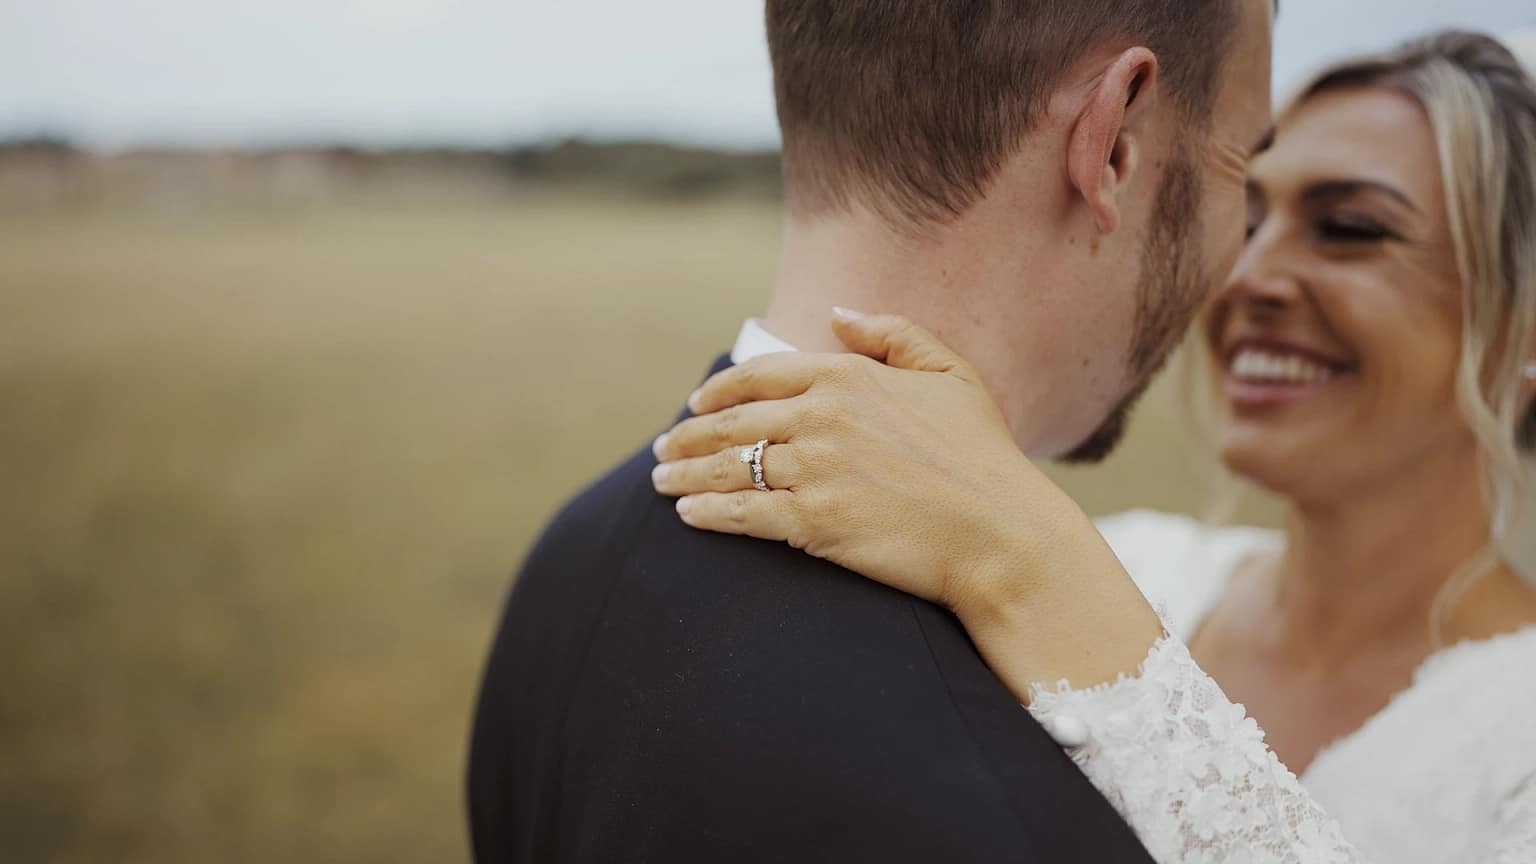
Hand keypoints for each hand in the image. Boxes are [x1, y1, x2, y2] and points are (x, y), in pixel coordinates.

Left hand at [653, 311, 1043, 615]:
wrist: (999, 532)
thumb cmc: (982, 455)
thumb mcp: (950, 374)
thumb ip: (892, 333)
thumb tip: (837, 314)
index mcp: (847, 376)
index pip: (759, 375)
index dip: (719, 391)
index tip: (696, 404)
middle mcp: (821, 417)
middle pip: (732, 422)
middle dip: (688, 436)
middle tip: (664, 446)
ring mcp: (813, 470)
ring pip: (728, 467)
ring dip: (684, 474)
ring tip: (661, 481)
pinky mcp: (812, 522)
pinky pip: (741, 513)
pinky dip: (707, 513)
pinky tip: (688, 515)